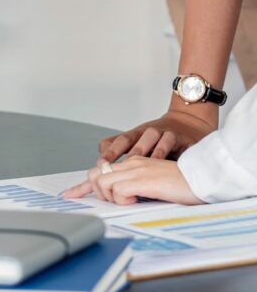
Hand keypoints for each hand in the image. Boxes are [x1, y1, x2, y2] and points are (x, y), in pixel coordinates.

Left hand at [64, 156, 201, 204]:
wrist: (204, 177)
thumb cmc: (184, 184)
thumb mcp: (155, 182)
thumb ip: (137, 186)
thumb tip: (123, 199)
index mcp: (133, 163)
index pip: (100, 171)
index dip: (83, 186)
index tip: (69, 195)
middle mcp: (131, 163)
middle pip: (94, 175)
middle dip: (95, 192)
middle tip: (116, 200)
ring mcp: (135, 170)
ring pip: (102, 182)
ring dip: (111, 196)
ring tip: (132, 199)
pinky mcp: (141, 179)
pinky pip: (117, 191)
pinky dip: (123, 199)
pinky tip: (139, 199)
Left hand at [97, 110, 214, 163]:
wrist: (190, 124)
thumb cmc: (161, 141)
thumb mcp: (141, 144)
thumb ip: (121, 153)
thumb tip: (102, 167)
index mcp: (137, 135)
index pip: (120, 141)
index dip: (110, 151)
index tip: (100, 163)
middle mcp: (149, 132)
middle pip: (132, 139)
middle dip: (121, 153)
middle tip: (116, 166)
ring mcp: (166, 133)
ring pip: (152, 137)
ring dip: (143, 150)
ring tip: (138, 165)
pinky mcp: (183, 138)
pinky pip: (173, 143)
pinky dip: (167, 152)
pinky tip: (162, 164)